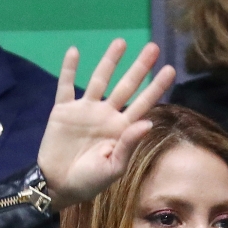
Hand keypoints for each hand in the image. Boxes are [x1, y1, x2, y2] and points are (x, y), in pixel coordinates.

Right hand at [37, 40, 175, 210]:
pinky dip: (68, 69)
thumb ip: (129, 144)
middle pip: (126, 86)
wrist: (57, 185)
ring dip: (109, 61)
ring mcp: (85, 110)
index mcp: (122, 129)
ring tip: (120, 42)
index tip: (170, 70)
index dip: (156, 87)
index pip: (143, 104)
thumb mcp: (113, 168)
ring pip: (99, 80)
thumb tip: (147, 122)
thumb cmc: (89, 182)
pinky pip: (65, 85)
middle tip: (153, 47)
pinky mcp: (63, 110)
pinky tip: (74, 52)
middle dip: (140, 67)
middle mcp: (106, 115)